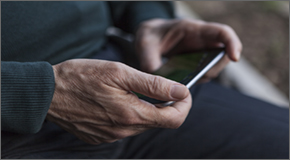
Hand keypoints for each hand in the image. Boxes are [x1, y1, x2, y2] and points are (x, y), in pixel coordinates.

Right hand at [46, 59, 190, 144]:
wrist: (47, 94)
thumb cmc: (81, 77)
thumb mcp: (119, 72)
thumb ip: (152, 84)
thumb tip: (179, 91)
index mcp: (131, 114)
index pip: (173, 119)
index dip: (184, 105)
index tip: (183, 91)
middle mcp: (123, 131)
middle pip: (159, 122)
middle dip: (166, 105)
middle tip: (161, 87)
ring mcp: (111, 136)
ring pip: (142, 124)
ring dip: (147, 109)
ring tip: (135, 91)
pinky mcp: (101, 137)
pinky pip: (125, 128)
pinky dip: (130, 114)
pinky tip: (117, 101)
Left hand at [135, 18, 242, 81]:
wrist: (149, 37)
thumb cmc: (150, 35)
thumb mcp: (145, 45)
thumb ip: (150, 62)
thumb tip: (157, 85)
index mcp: (191, 30)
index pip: (221, 32)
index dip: (232, 43)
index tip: (235, 57)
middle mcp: (200, 41)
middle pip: (222, 54)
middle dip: (215, 67)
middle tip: (198, 76)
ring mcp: (200, 53)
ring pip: (213, 66)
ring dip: (203, 76)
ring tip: (184, 79)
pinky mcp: (196, 64)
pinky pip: (203, 73)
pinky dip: (196, 80)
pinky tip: (181, 83)